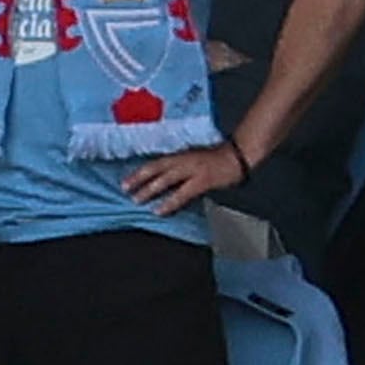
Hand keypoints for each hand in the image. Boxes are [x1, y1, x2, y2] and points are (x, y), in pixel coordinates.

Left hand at [120, 145, 246, 216]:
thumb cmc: (221, 158)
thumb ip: (183, 168)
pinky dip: (169, 202)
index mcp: (180, 155)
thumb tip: (171, 181)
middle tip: (125, 189)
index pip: (154, 163)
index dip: (139, 172)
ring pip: (164, 180)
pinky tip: (160, 209)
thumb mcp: (196, 159)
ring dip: (149, 190)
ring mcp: (191, 170)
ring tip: (137, 199)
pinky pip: (182, 193)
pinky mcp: (201, 181)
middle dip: (138, 180)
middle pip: (155, 169)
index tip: (126, 180)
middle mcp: (182, 160)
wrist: (238, 157)